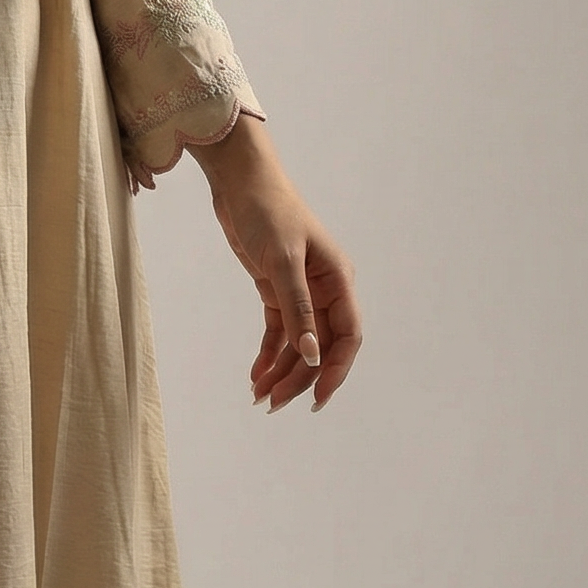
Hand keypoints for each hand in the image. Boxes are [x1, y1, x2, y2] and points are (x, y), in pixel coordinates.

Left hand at [190, 116, 361, 411]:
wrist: (241, 183)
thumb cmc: (268, 211)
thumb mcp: (282, 261)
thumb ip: (297, 309)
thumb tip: (311, 355)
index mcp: (338, 281)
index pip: (347, 337)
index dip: (335, 371)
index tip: (317, 400)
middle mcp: (325, 289)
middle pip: (320, 345)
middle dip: (300, 377)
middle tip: (273, 404)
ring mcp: (301, 290)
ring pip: (298, 342)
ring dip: (281, 370)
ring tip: (260, 397)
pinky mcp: (275, 288)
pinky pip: (279, 330)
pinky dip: (269, 353)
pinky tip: (256, 374)